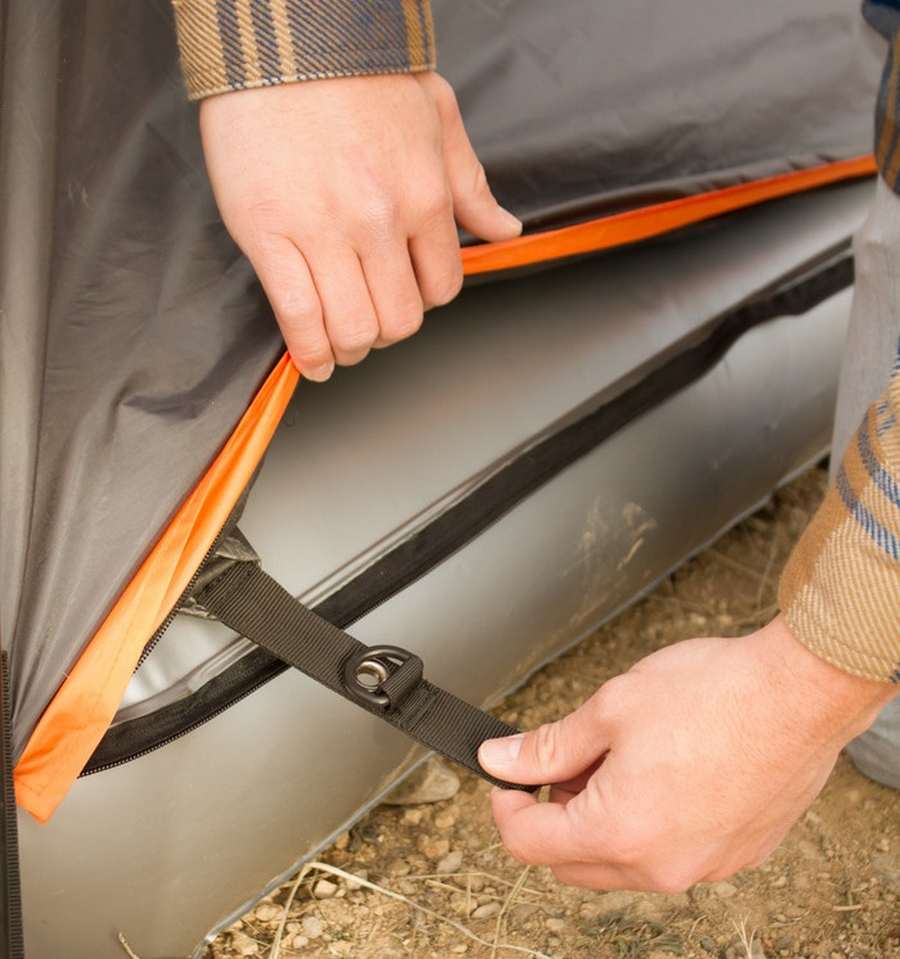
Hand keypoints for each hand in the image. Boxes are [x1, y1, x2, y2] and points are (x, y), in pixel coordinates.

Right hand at [200, 73, 520, 380]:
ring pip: (352, 328)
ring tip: (339, 344)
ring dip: (350, 348)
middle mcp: (381, 221)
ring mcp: (324, 231)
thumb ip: (471, 184)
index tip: (403, 298)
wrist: (283, 32)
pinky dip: (307, 352)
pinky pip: (298, 316)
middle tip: (370, 325)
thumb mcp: (437, 114)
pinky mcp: (270, 234)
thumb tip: (504, 231)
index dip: (423, 303)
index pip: (441, 289)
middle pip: (399, 321)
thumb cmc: (358, 70)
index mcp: (425, 196)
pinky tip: (309, 360)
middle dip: (387, 333)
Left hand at [479, 616, 894, 890]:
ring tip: (618, 760)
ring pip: (623, 864)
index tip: (507, 777)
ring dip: (602, 823)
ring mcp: (704, 867)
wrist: (799, 693)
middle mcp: (662, 866)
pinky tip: (662, 773)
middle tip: (564, 764)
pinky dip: (649, 825)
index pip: (529, 843)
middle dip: (553, 817)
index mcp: (620, 832)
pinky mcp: (737, 855)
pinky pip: (671, 856)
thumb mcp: (610, 709)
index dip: (506, 804)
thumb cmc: (715, 694)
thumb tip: (501, 760)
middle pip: (573, 863)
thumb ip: (548, 746)